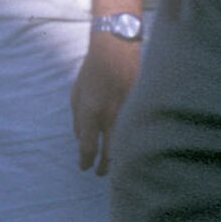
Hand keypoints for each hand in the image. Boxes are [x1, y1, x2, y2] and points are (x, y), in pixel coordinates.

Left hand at [72, 30, 141, 174]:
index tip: (84, 167)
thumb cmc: (93, 70)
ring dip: (120, 160)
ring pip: (127, 146)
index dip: (85, 161)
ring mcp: (129, 112)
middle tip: (99, 174)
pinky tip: (131, 149)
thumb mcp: (77, 92)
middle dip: (104, 167)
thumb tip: (81, 139)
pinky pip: (139, 132)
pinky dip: (134, 143)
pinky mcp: (143, 108)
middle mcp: (111, 115)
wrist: (118, 48)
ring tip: (115, 168)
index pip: (88, 146)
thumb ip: (78, 117)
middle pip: (110, 153)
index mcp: (91, 111)